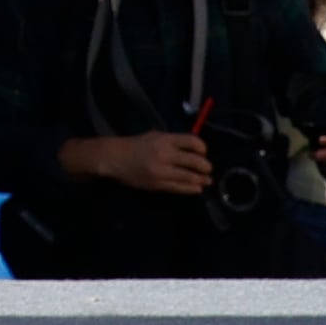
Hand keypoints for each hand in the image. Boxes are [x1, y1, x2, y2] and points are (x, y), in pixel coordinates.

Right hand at [62, 129, 212, 197]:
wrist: (116, 158)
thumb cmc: (136, 145)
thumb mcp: (155, 136)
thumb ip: (173, 141)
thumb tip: (193, 149)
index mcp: (165, 140)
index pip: (192, 142)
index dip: (202, 148)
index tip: (203, 152)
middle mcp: (165, 154)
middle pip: (194, 161)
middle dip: (205, 167)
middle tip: (209, 169)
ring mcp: (162, 171)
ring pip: (188, 177)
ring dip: (201, 180)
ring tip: (207, 181)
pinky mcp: (158, 184)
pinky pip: (178, 188)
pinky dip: (190, 188)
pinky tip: (197, 188)